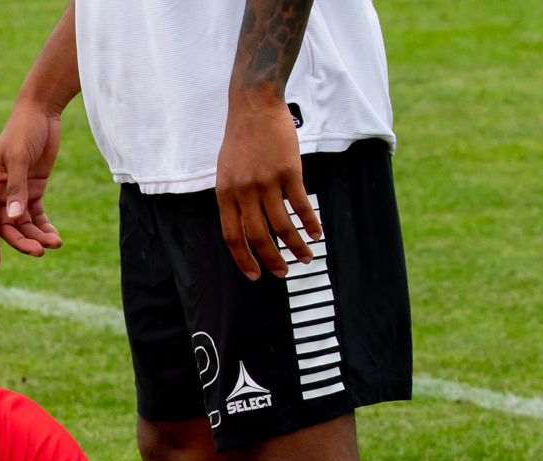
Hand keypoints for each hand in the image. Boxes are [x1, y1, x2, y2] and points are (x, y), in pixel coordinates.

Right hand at [0, 98, 63, 269]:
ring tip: (56, 243)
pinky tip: (55, 237)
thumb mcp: (19, 158)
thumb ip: (16, 189)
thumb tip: (14, 219)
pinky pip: (36, 215)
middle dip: (23, 241)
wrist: (42, 110)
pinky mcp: (33, 189)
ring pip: (24, 224)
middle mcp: (0, 191)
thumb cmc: (24, 129)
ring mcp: (17, 192)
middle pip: (8, 226)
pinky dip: (44, 227)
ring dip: (37, 236)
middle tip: (41, 252)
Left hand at [214, 85, 321, 280]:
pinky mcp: (288, 172)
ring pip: (282, 226)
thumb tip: (245, 226)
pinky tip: (317, 233)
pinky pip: (301, 206)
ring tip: (306, 256)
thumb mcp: (227, 170)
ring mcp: (267, 182)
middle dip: (273, 260)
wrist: (254, 104)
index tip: (255, 275)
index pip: (233, 237)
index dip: (244, 260)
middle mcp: (244, 191)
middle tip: (284, 272)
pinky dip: (310, 223)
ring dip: (296, 246)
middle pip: (259, 237)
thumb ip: (234, 197)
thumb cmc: (242, 137)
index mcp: (226, 193)